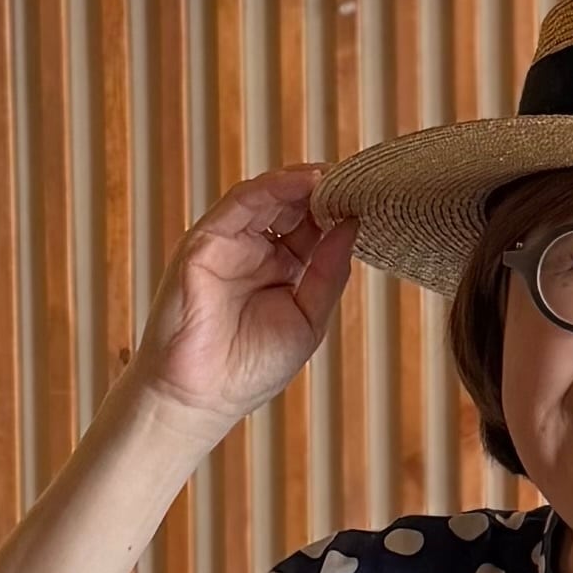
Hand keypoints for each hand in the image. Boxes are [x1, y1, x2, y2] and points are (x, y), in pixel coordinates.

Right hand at [127, 165, 356, 432]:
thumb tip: (352, 226)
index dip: (340, 213)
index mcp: (281, 271)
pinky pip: (240, 204)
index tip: (371, 199)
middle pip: (292, 207)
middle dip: (325, 192)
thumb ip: (328, 273)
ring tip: (336, 175)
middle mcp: (255, 252)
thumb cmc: (250, 369)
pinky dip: (272, 189)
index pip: (313, 230)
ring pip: (267, 198)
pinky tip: (304, 183)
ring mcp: (229, 244)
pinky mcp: (205, 241)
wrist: (201, 397)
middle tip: (358, 180)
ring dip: (302, 182)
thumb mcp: (307, 318)